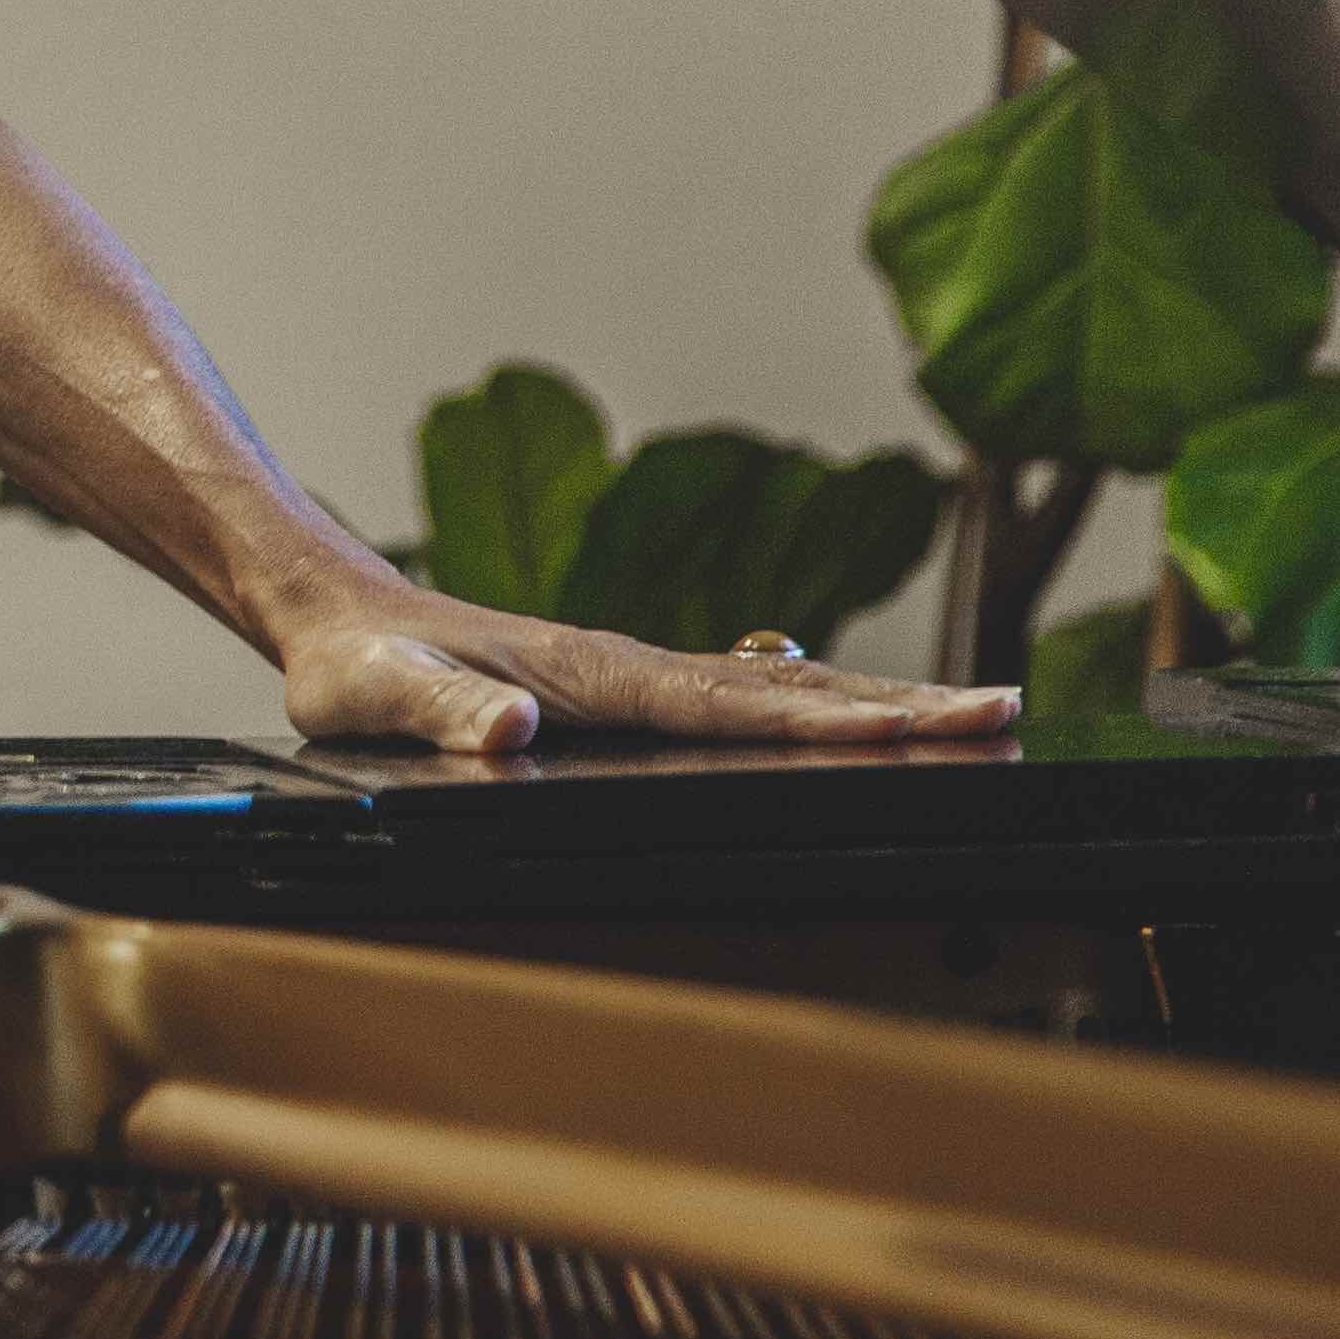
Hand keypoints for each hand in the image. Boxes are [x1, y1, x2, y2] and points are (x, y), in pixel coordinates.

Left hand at [277, 584, 1019, 752]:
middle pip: (788, 684)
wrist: (335, 613)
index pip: (734, 702)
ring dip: (876, 697)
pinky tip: (862, 715)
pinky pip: (744, 695)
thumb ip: (438, 714)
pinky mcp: (627, 687)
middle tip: (1004, 712)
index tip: (920, 723)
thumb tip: (509, 725)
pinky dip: (819, 702)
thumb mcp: (374, 696)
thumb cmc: (352, 663)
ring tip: (974, 712)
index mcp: (593, 674)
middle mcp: (630, 666)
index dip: (829, 718)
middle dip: (898, 702)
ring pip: (779, 683)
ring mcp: (635, 674)